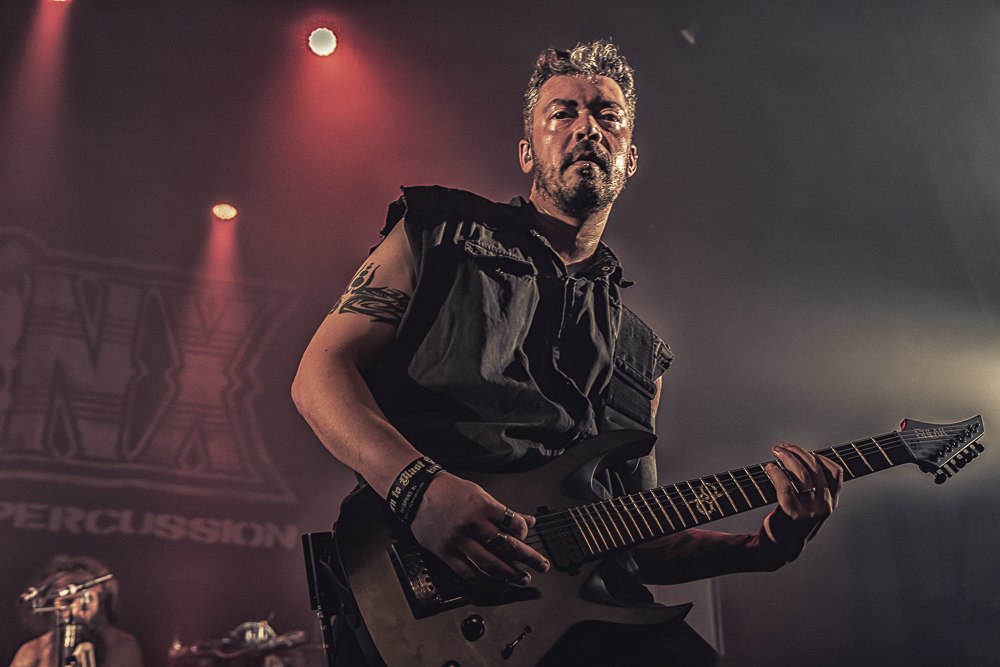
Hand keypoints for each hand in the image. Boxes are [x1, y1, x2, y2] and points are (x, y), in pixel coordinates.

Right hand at [409, 472, 550, 590]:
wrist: (417, 492)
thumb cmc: (448, 491)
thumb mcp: (479, 494)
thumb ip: (505, 511)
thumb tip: (528, 521)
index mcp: (482, 506)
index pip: (513, 524)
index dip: (524, 533)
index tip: (527, 538)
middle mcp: (472, 524)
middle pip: (506, 546)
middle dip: (527, 558)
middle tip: (541, 565)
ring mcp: (458, 540)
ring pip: (489, 564)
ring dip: (510, 575)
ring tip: (522, 579)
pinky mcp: (446, 553)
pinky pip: (469, 573)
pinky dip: (487, 583)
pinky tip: (498, 585)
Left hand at [763, 443, 842, 552]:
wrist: (780, 549)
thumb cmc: (793, 524)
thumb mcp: (813, 508)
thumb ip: (817, 490)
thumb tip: (806, 460)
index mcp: (831, 503)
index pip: (836, 473)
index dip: (820, 458)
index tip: (806, 451)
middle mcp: (824, 505)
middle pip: (815, 469)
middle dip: (798, 452)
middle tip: (783, 446)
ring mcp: (809, 510)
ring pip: (801, 474)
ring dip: (787, 457)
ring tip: (776, 451)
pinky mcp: (792, 513)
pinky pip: (785, 486)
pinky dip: (777, 473)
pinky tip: (770, 467)